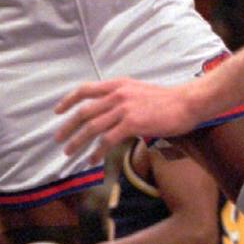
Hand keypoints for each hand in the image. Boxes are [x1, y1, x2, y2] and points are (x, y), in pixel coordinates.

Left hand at [54, 77, 197, 156]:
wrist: (186, 103)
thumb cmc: (165, 100)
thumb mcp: (137, 91)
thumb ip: (120, 98)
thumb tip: (107, 111)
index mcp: (116, 85)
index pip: (84, 90)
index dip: (68, 101)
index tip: (57, 112)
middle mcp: (116, 94)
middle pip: (83, 111)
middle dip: (67, 127)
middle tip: (58, 140)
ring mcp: (123, 108)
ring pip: (91, 127)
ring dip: (77, 142)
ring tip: (69, 153)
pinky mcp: (132, 123)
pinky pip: (107, 140)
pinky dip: (97, 151)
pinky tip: (92, 159)